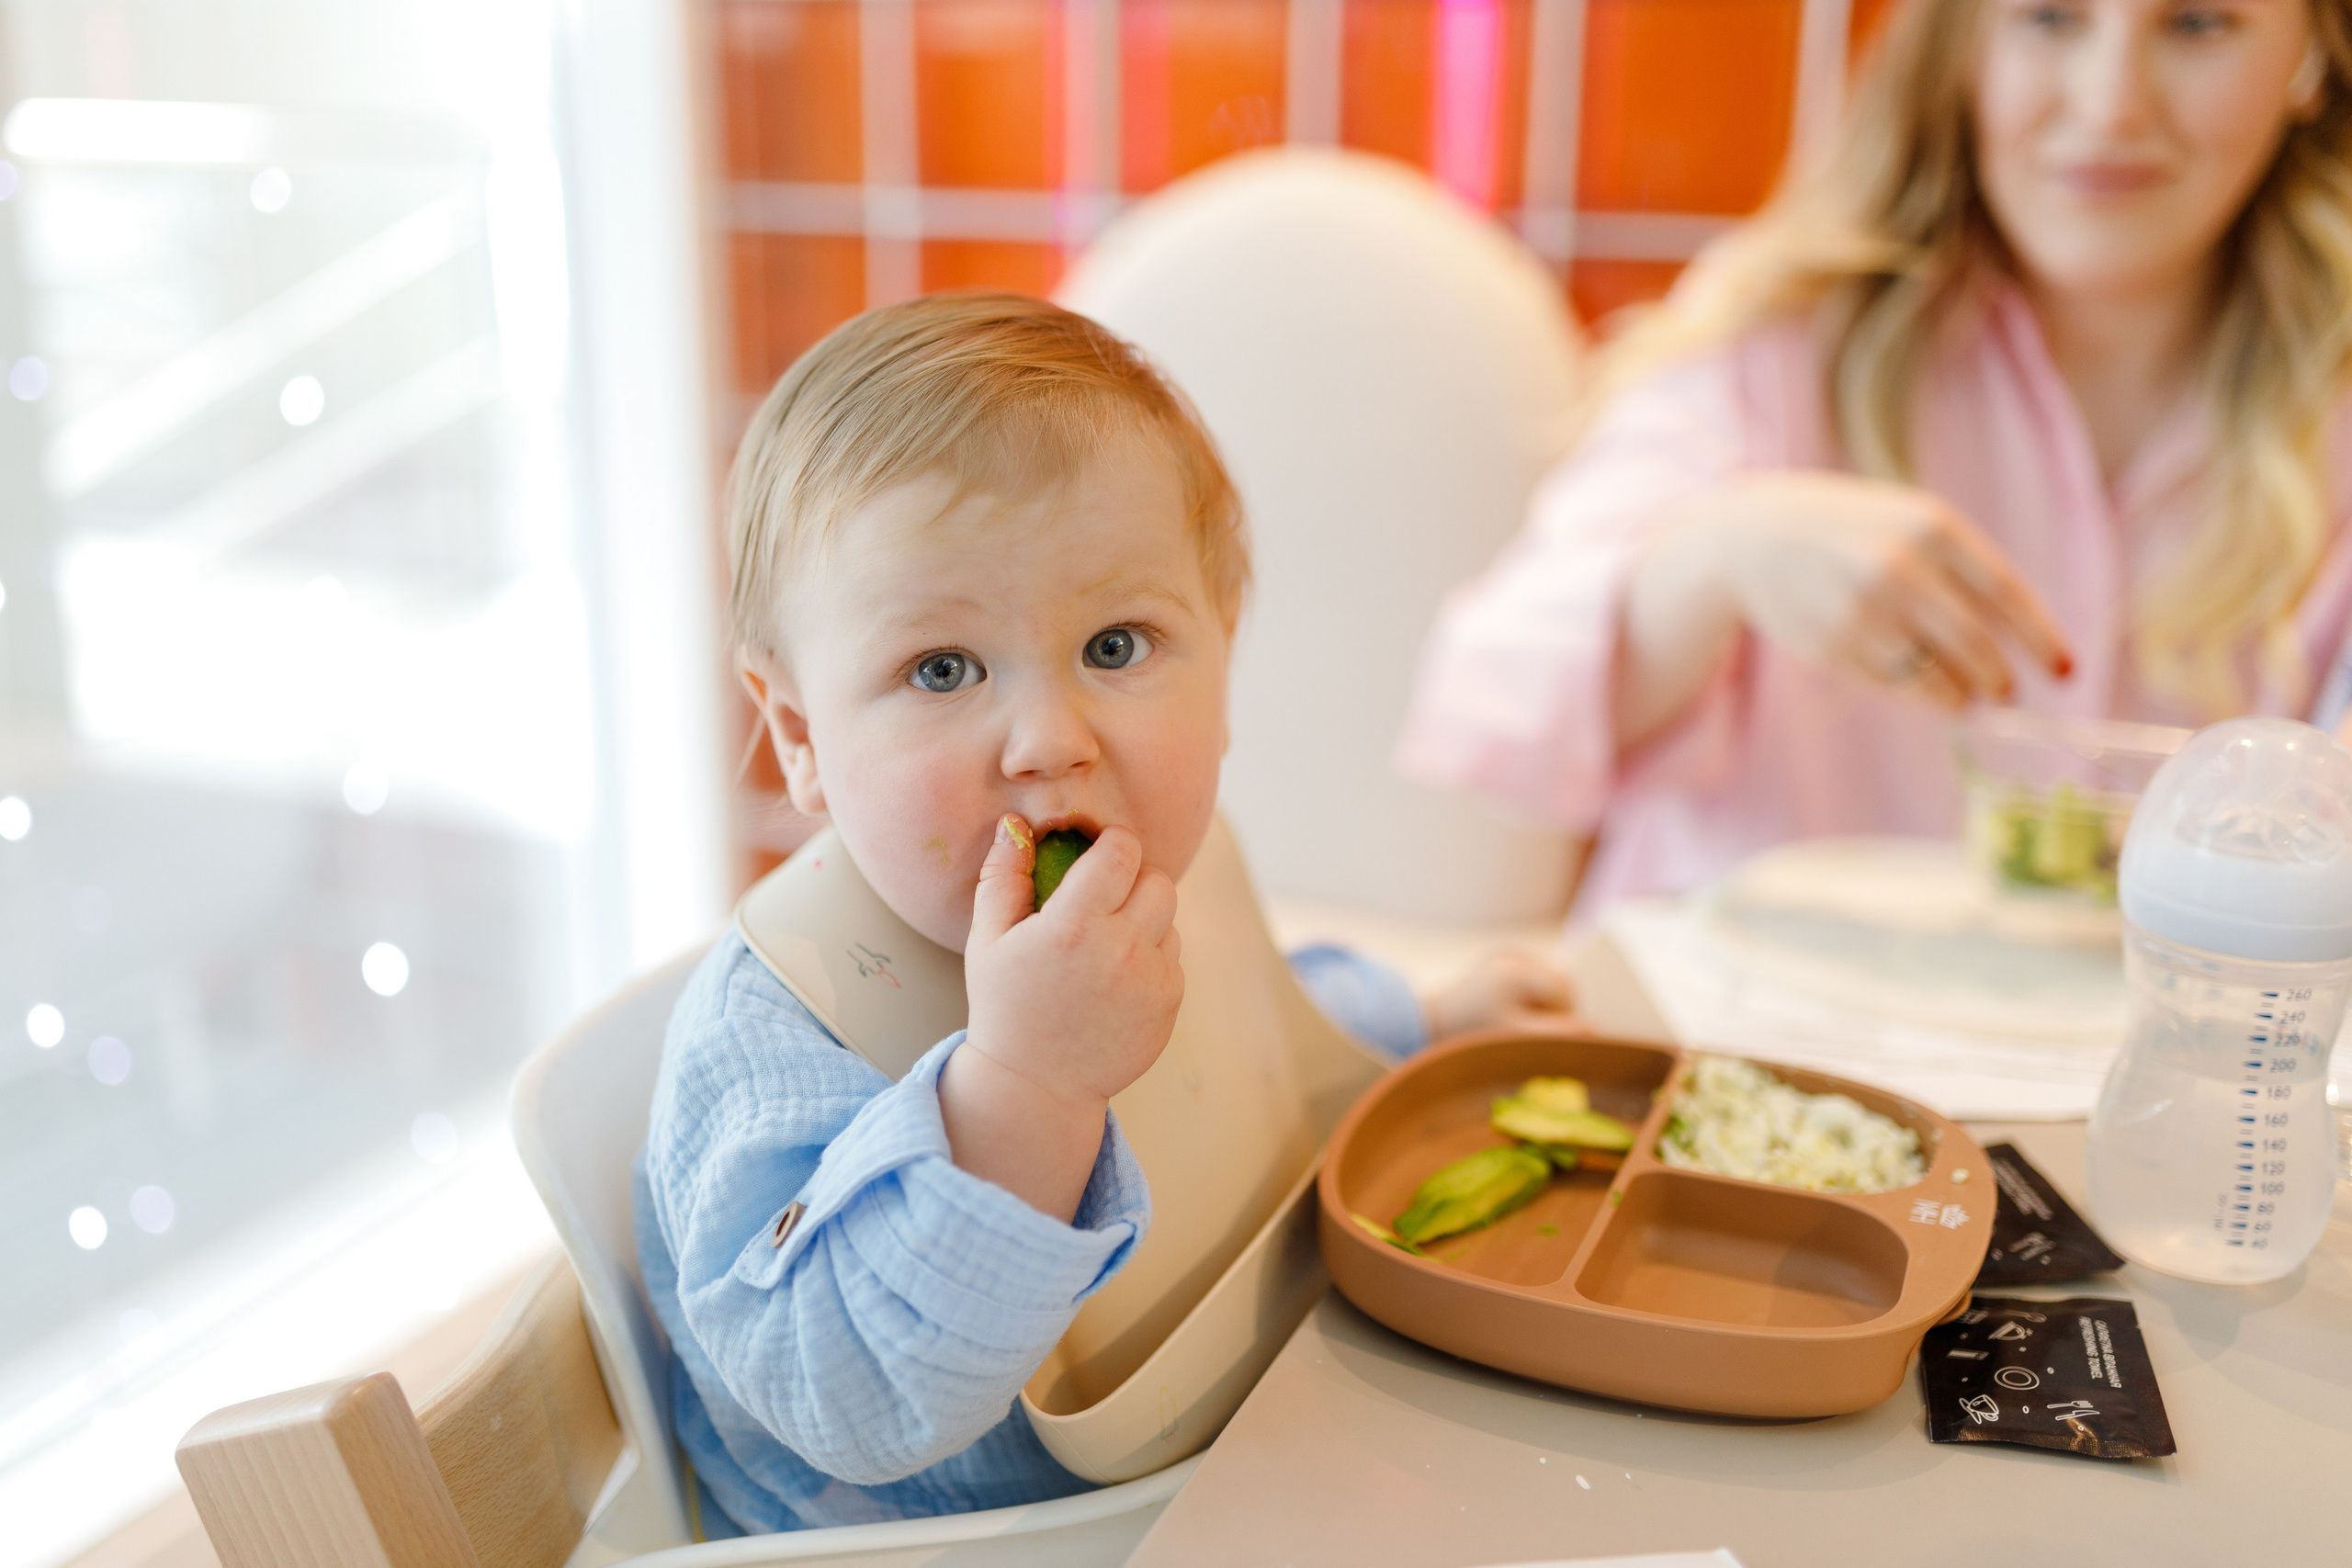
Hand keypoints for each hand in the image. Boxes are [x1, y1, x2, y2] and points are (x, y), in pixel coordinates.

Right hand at [939, 815, 1183, 1218]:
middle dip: (1134, 879)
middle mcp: (1120, 950)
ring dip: (1145, 918)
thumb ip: (1003, 877)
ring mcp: (1150, 980)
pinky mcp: (1168, 1004)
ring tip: (1106, 942)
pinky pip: (1173, 957)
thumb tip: (1015, 824)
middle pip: (1158, 880)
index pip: (1121, 852)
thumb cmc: (1005, 1006)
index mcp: (1073, 927)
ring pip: (1169, 918)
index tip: (1098, 853)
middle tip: (1104, 898)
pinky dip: (1151, 957)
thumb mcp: (988, 941)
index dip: (1112, 843)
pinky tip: (1115, 978)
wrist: (1037, 1084)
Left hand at [1423, 948, 1579, 1040]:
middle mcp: (1510, 956)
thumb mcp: (1515, 1035)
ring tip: (1519, 1021)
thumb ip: (1554, 1032)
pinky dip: (1529, 994)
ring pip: (1546, 979)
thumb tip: (1594, 1029)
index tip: (1548, 1033)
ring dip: (1542, 1002)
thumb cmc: (1470, 1034)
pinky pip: (1530, 975)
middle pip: (1558, 981)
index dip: (1565, 1013)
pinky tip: (1511, 1009)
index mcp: (1514, 971)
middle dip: (1555, 1008)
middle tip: (1534, 1030)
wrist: (1429, 1023)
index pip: (1563, 987)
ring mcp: (1503, 955)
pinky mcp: (1497, 959)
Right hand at [1620, 471, 2073, 743]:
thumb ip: (1959, 568)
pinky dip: (1919, 698)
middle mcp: (1898, 568)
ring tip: (1966, 698)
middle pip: (1977, 646)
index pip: (2006, 595)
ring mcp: (1862, 611)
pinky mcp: (1833, 648)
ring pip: (1936, 678)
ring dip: (1961, 697)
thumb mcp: (1907, 522)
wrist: (1750, 538)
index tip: (2065, 671)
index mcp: (1931, 527)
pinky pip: (1895, 688)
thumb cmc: (1848, 531)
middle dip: (2000, 678)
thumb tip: (2015, 640)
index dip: (2042, 639)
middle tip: (2006, 691)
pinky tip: (1922, 690)